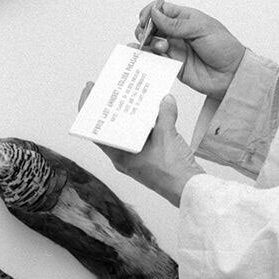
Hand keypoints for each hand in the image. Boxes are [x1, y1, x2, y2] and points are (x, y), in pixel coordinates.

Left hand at [80, 88, 201, 206]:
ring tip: (129, 96)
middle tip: (109, 89)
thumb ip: (165, 115)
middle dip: (111, 109)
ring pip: (128, 133)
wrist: (189, 189)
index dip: (90, 112)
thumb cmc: (172, 172)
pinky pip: (142, 137)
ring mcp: (137, 158)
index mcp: (120, 156)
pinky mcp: (150, 158)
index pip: (97, 132)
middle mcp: (125, 158)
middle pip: (112, 130)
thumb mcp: (167, 136)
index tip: (89, 92)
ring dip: (128, 116)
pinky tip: (151, 112)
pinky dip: (144, 124)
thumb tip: (165, 100)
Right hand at [138, 0, 244, 101]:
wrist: (232, 73)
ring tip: (162, 47)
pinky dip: (147, 57)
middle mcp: (177, 33)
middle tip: (147, 35)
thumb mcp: (202, 29)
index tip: (145, 19)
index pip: (161, 10)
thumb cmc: (224, 47)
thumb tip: (154, 14)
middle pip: (151, 26)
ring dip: (148, 43)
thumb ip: (176, 24)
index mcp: (185, 18)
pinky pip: (155, 60)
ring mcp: (174, 48)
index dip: (150, 13)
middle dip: (144, 29)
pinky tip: (147, 55)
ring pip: (150, 43)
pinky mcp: (172, 65)